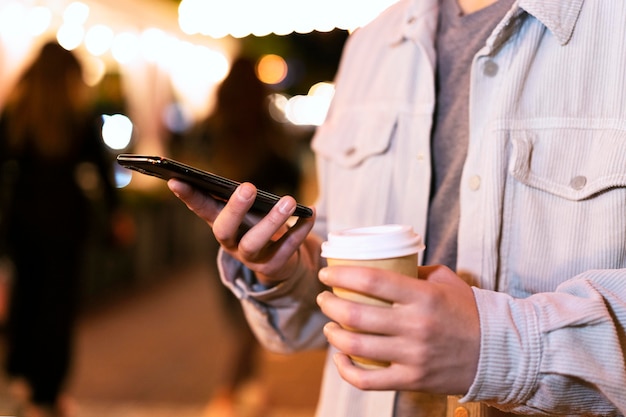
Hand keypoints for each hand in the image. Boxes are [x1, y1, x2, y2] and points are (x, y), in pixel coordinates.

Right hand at [168, 179, 314, 284]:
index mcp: (221, 225)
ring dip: (272, 220)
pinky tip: (309, 215)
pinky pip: (287, 249)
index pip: (200, 209)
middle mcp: (231, 243)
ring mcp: (251, 258)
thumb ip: (238, 199)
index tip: (175, 179)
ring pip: (255, 243)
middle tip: (248, 186)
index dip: (188, 196)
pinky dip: (300, 231)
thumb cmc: (260, 227)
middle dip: (235, 208)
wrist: (281, 262)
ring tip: (289, 200)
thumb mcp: (248, 212)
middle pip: (224, 230)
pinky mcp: (273, 267)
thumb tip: (238, 184)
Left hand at [316, 264, 479, 394]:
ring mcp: (413, 355)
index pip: (371, 280)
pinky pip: (367, 380)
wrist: (499, 353)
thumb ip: (416, 270)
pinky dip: (346, 369)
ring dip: (333, 333)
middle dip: (330, 304)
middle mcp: (415, 325)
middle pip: (356, 313)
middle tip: (324, 299)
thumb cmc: (469, 312)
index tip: (327, 275)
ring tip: (330, 325)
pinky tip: (340, 357)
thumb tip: (386, 264)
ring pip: (356, 346)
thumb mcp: (447, 281)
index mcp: (423, 296)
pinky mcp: (412, 380)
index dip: (341, 275)